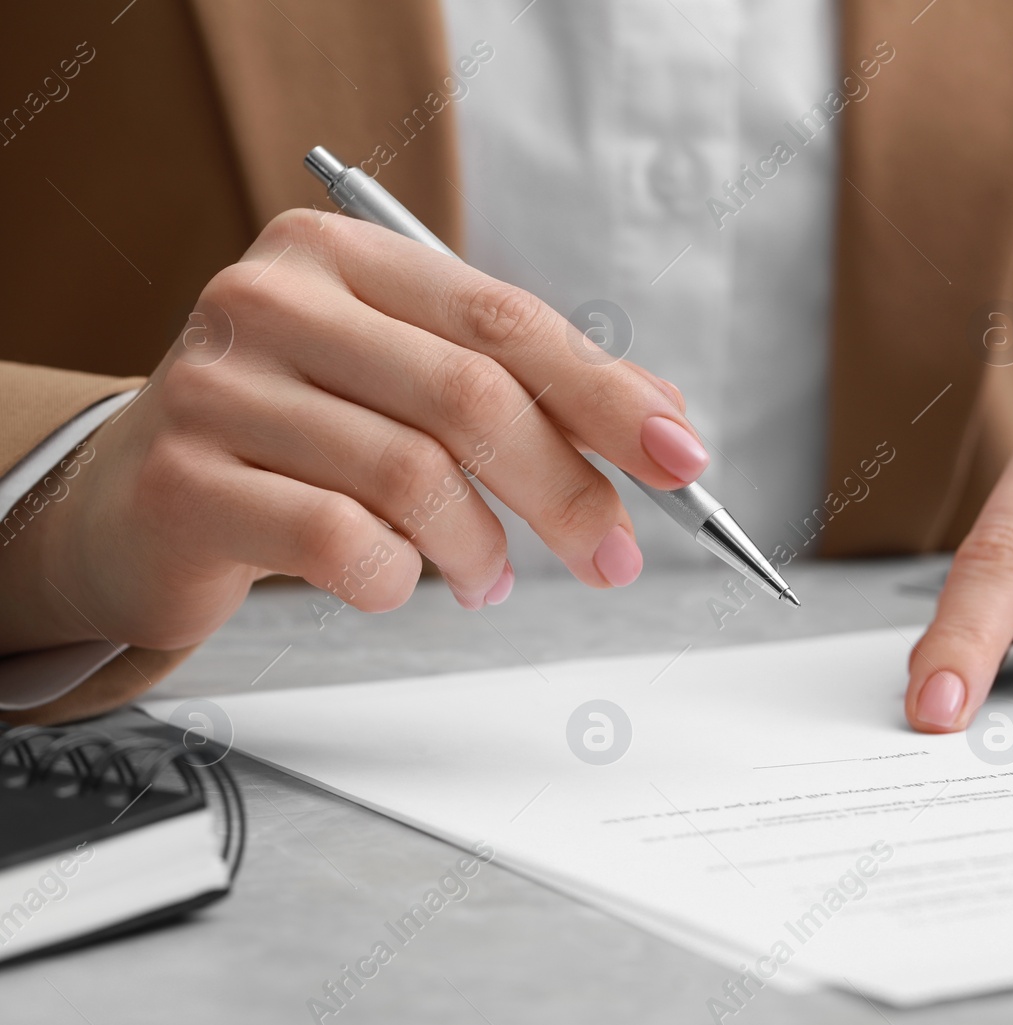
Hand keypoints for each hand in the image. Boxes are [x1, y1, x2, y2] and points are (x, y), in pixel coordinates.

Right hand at [0, 209, 704, 655]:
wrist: (133, 501)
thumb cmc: (295, 438)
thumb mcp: (410, 387)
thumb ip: (530, 390)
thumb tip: (663, 420)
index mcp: (342, 257)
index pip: (506, 320)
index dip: (607, 395)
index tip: (680, 459)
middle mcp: (273, 299)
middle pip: (471, 395)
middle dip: (566, 491)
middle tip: (611, 556)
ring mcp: (217, 385)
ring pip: (414, 476)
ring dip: (481, 549)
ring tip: (488, 576)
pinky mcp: (184, 482)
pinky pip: (342, 544)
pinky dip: (398, 580)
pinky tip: (396, 581)